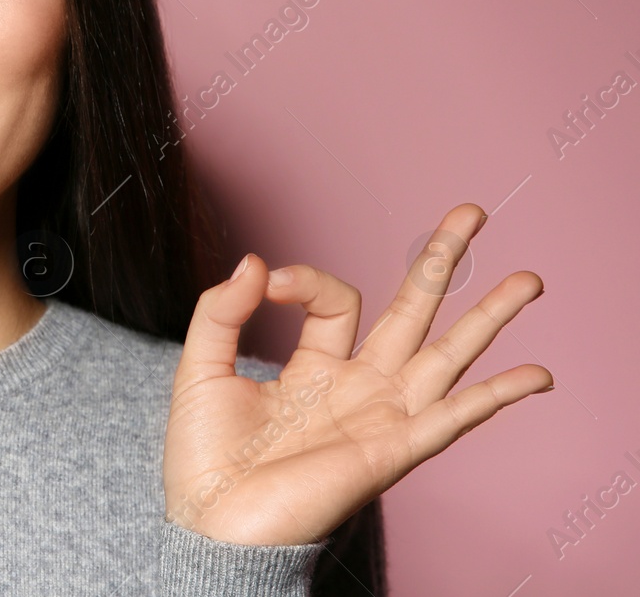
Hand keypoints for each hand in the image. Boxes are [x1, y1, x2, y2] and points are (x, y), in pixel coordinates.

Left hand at [163, 202, 551, 545]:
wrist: (210, 523)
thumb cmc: (204, 457)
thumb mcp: (202, 367)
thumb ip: (222, 310)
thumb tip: (253, 259)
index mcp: (314, 367)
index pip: (336, 301)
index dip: (305, 278)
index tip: (266, 281)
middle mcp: (357, 388)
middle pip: (412, 313)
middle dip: (441, 263)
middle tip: (471, 213)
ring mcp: (379, 417)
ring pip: (447, 356)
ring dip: (489, 317)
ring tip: (528, 279)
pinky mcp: (390, 450)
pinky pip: (453, 418)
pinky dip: (496, 396)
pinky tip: (534, 375)